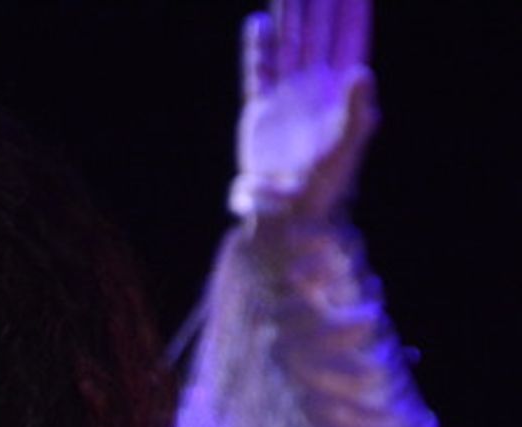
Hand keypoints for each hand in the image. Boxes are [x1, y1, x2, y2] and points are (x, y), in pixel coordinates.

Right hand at [230, 0, 377, 221]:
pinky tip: (257, 23)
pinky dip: (258, 49)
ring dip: (288, 15)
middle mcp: (314, 88)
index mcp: (341, 92)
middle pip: (317, 33)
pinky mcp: (260, 112)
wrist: (290, 212)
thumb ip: (357, 109)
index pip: (349, 40)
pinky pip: (259, 72)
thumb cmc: (326, 185)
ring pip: (288, 44)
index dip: (352, 11)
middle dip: (319, 3)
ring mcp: (286, 97)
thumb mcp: (346, 147)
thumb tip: (362, 72)